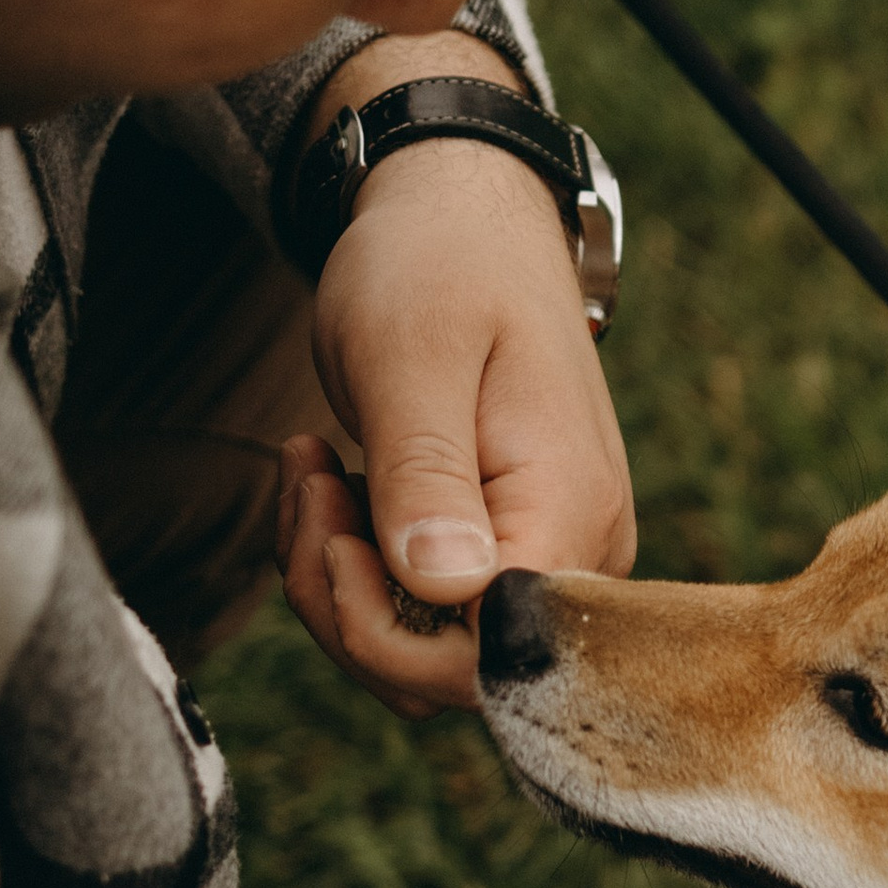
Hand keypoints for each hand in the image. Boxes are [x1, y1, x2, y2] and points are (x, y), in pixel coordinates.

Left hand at [276, 35, 634, 718]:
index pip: (482, 660)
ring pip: (428, 655)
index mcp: (567, 513)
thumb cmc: (437, 264)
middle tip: (307, 487)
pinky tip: (336, 487)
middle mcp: (581, 555)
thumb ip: (426, 475)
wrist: (464, 213)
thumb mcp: (410, 356)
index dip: (380, 630)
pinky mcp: (511, 551)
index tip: (330, 524)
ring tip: (312, 478)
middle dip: (345, 606)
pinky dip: (359, 573)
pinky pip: (428, 614)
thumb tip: (448, 588)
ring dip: (340, 589)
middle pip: (451, 674)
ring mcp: (551, 558)